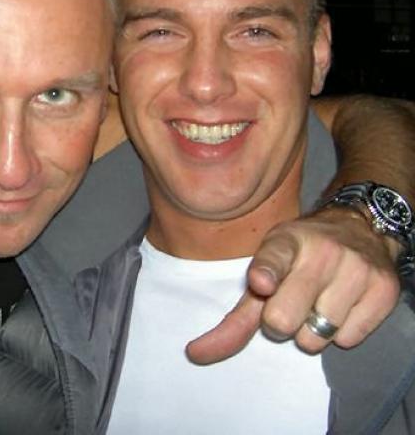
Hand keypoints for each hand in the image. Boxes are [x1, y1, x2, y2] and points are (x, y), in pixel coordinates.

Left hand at [185, 206, 399, 363]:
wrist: (359, 227)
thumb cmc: (300, 254)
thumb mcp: (267, 269)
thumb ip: (238, 313)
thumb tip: (196, 353)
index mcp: (285, 240)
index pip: (274, 258)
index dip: (267, 273)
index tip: (261, 283)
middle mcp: (321, 251)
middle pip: (283, 320)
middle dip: (279, 323)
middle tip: (289, 302)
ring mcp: (355, 268)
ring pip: (316, 337)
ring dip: (311, 330)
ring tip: (318, 299)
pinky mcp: (383, 289)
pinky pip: (349, 340)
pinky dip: (340, 332)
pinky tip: (342, 304)